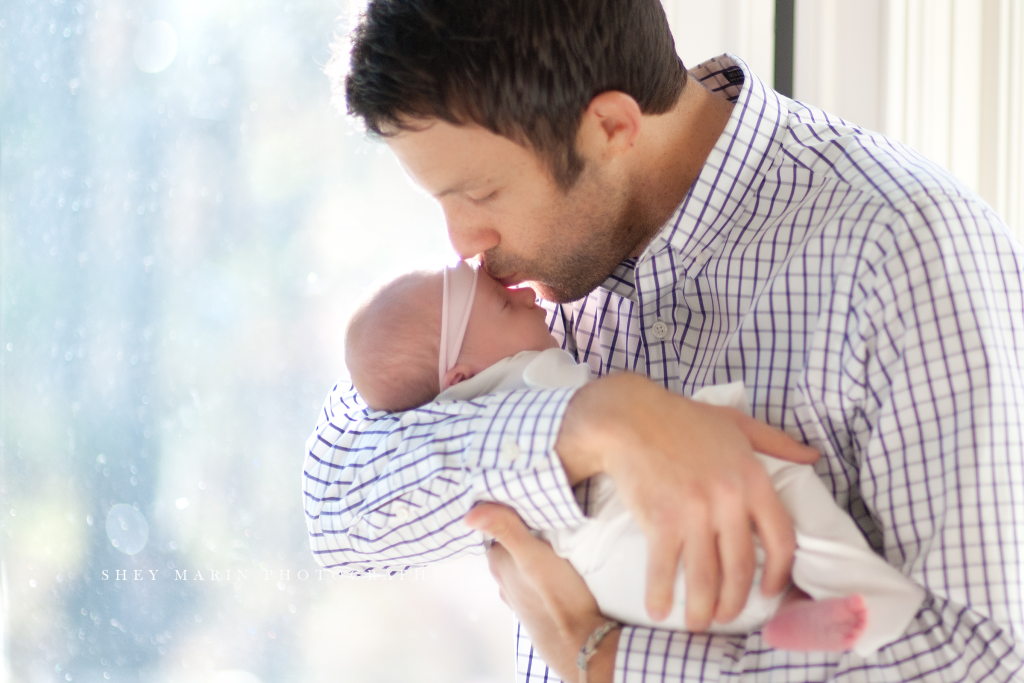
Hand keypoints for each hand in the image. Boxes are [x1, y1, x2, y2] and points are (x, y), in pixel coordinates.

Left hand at [464, 502, 617, 682]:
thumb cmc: (556, 595)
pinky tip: (552, 571)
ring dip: (529, 554)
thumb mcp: (532, 554)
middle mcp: (502, 579)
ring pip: (519, 565)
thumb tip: (468, 513)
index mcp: (499, 561)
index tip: (523, 499)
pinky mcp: (533, 609)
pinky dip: (537, 574)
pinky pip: (531, 583)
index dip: (508, 511)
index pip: (496, 526)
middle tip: (541, 515)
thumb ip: (505, 529)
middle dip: (518, 532)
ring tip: (550, 540)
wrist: (579, 642)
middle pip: (506, 545)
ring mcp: (517, 597)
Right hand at [556, 373, 818, 629]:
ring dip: (703, 609)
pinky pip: (665, 569)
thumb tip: (811, 456)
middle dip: (734, 601)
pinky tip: (658, 609)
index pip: (782, 540)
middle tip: (725, 616)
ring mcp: (695, 513)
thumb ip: (776, 442)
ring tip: (698, 622)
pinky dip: (661, 594)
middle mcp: (729, 500)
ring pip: (706, 577)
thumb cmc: (683, 419)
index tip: (769, 590)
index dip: (779, 574)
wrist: (631, 417)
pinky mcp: (662, 521)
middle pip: (742, 568)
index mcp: (753, 479)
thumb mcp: (737, 423)